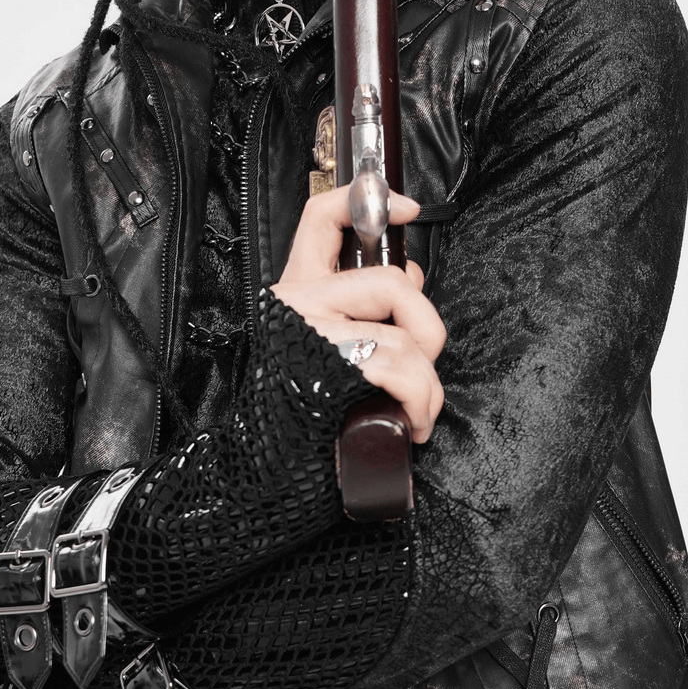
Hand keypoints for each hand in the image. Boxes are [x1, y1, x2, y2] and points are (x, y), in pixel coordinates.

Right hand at [272, 186, 445, 441]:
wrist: (259, 486)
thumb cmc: (300, 425)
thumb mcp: (329, 351)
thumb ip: (361, 308)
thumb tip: (410, 276)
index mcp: (293, 294)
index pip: (322, 219)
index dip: (369, 202)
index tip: (407, 208)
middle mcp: (295, 304)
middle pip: (392, 282)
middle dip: (428, 331)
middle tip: (423, 369)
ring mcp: (309, 334)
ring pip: (403, 337)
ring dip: (427, 386)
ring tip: (416, 414)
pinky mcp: (327, 368)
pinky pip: (399, 367)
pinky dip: (420, 400)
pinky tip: (411, 424)